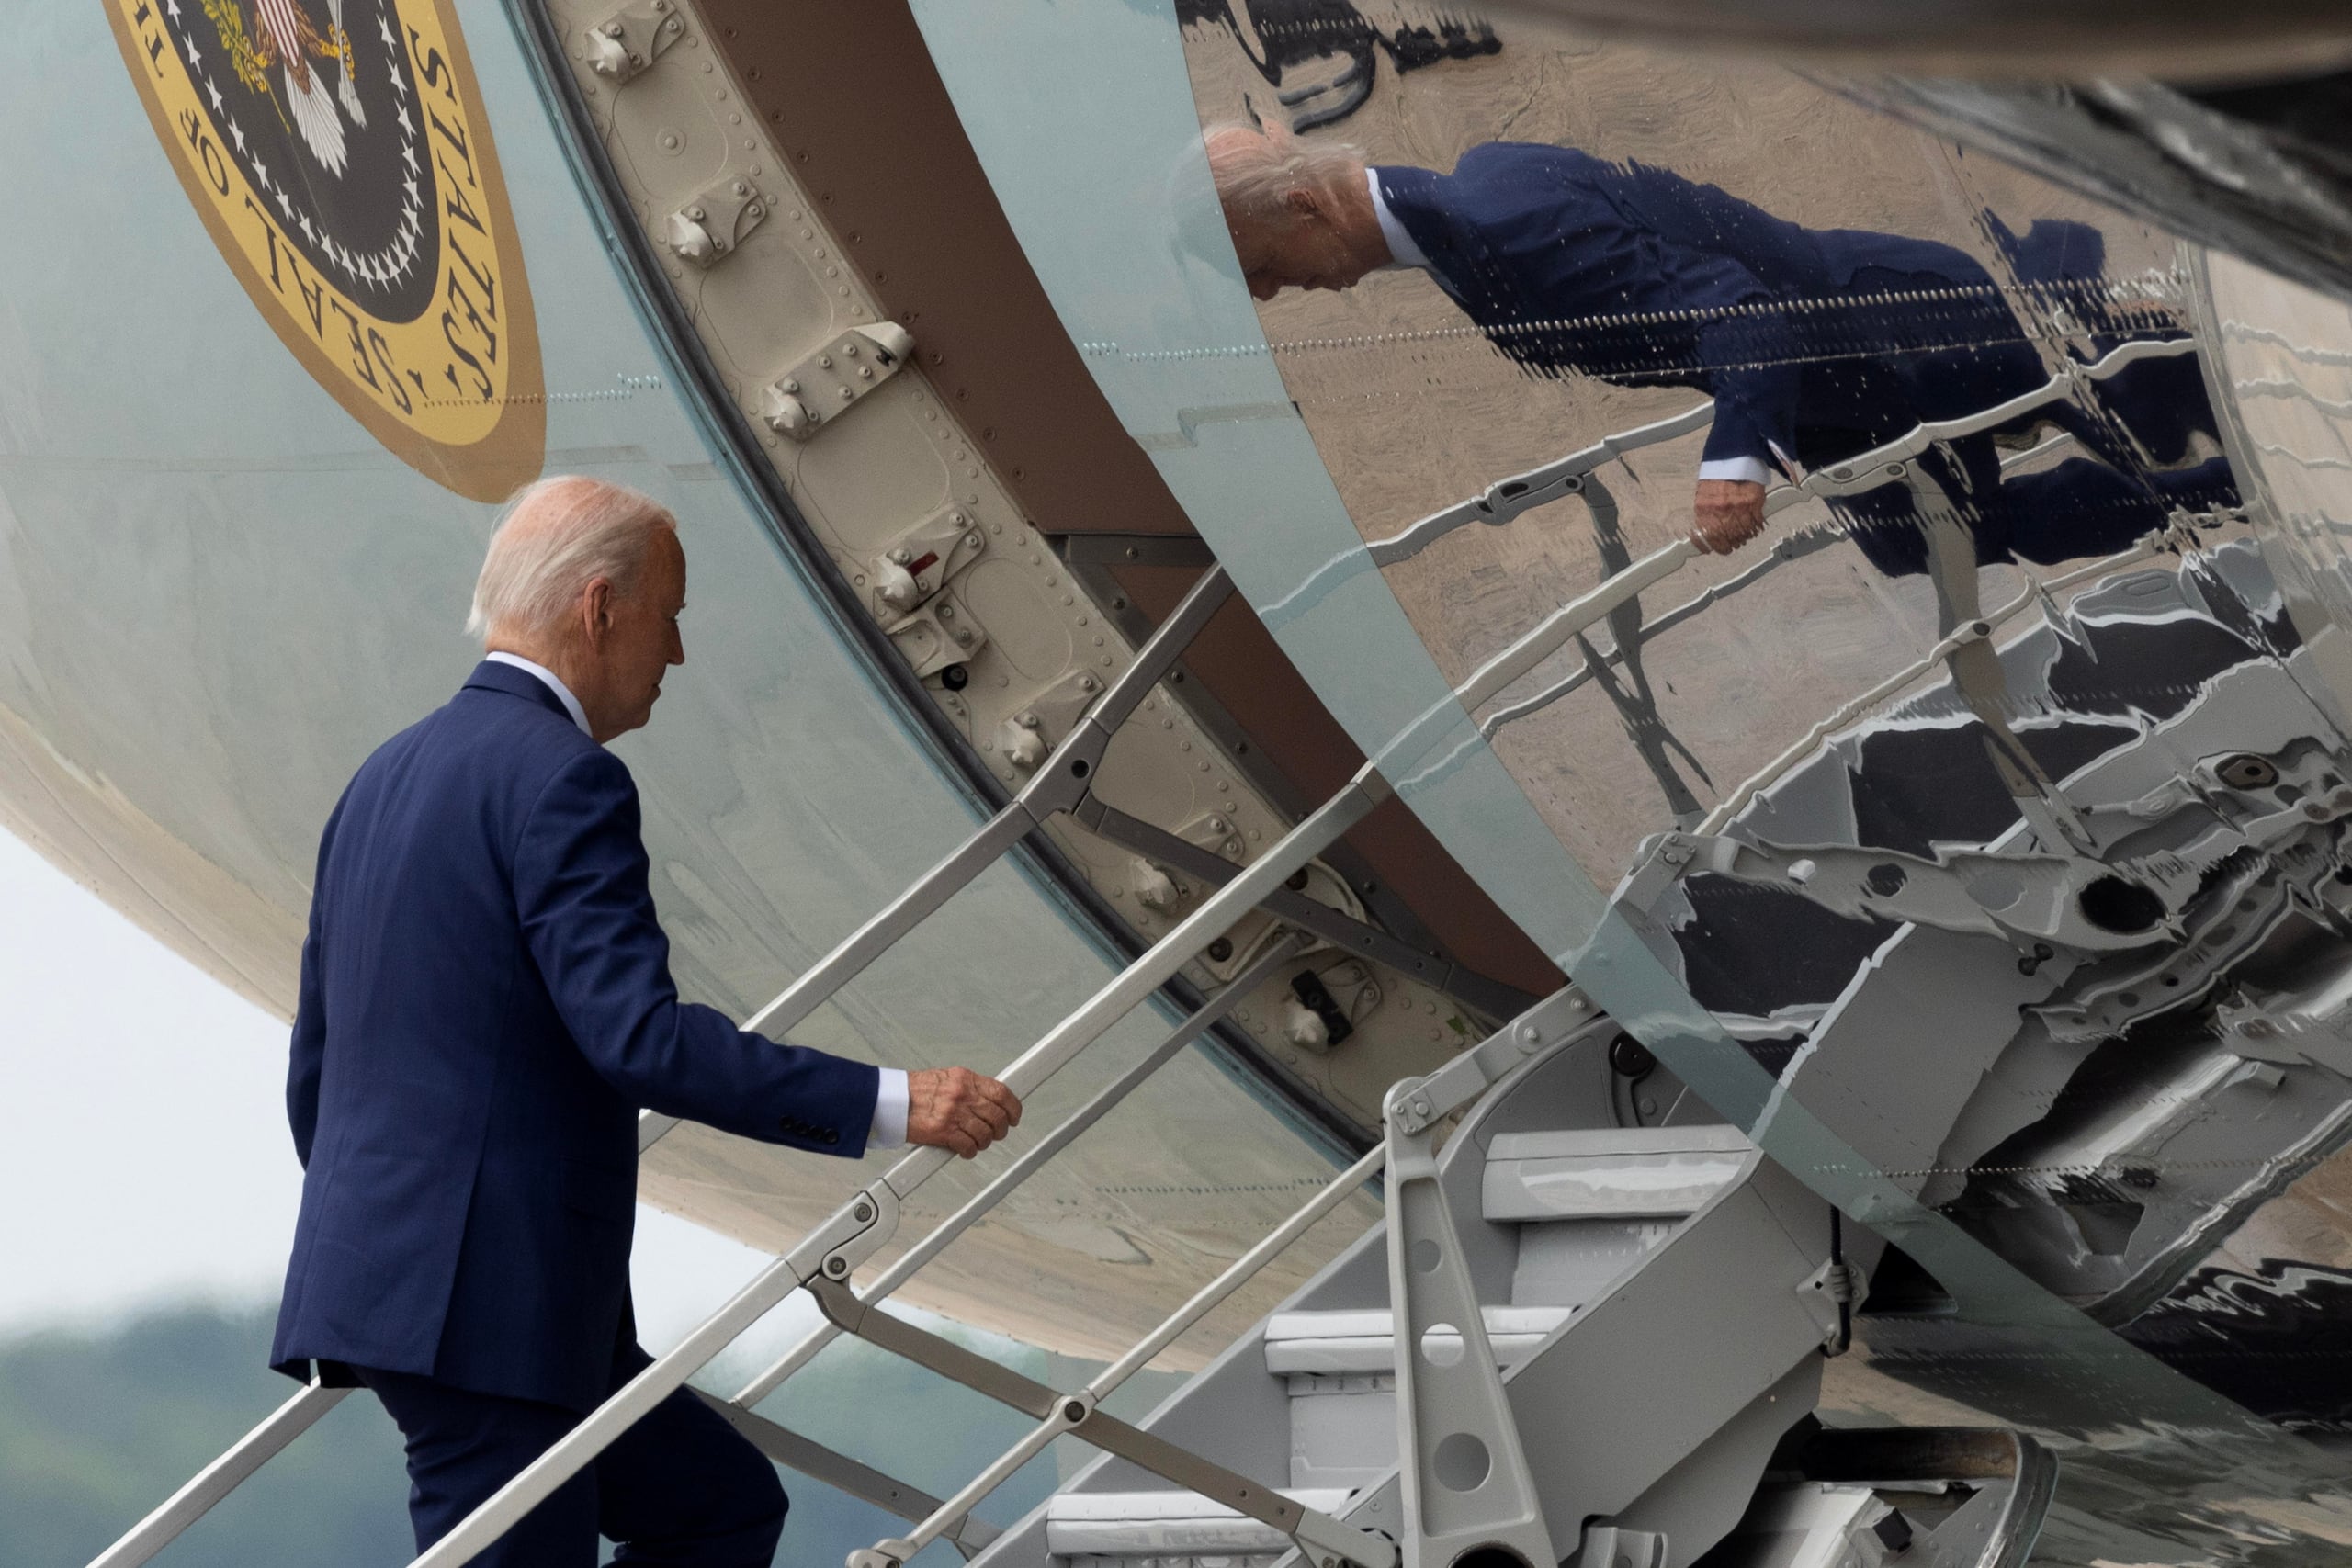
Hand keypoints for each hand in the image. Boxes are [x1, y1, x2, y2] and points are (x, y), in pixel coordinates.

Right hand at [906, 1066, 1022, 1158]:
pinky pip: (968, 1146)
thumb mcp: (947, 1079)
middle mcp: (962, 1094)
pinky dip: (970, 1151)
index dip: (1013, 1107)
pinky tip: (965, 1149)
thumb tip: (989, 1100)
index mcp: (965, 1079)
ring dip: (984, 1142)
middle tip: (995, 1133)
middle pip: (997, 1116)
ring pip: (985, 1133)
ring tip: (977, 1141)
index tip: (1014, 1116)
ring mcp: (954, 1113)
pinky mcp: (944, 1131)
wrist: (890, 1100)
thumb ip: (968, 1088)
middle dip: (1000, 1129)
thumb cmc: (915, 1091)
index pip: (1001, 1092)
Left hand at [1692, 479, 1767, 554]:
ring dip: (1743, 537)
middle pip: (1726, 540)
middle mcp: (1720, 510)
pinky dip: (1755, 528)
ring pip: (1742, 535)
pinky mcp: (1754, 503)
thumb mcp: (1703, 494)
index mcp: (1704, 508)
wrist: (1733, 456)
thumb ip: (1706, 513)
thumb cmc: (1718, 474)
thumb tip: (1706, 531)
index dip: (1709, 547)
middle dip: (1729, 545)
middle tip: (1731, 544)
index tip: (1712, 549)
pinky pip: (1755, 525)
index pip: (1705, 538)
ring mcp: (1738, 508)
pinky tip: (1753, 527)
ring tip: (1742, 535)